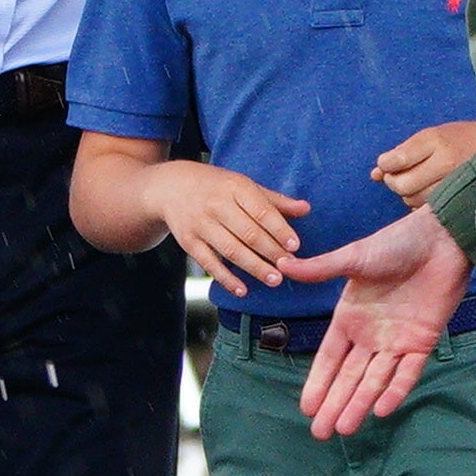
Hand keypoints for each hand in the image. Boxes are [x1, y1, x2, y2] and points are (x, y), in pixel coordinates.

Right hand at [150, 160, 308, 297]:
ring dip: (254, 267)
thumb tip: (306, 209)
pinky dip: (226, 278)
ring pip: (231, 250)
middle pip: (248, 232)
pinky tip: (242, 290)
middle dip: (271, 252)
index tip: (295, 245)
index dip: (279, 229)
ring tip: (274, 280)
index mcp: (235, 187)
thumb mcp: (243, 185)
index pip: (261, 210)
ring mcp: (201, 224)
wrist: (169, 187)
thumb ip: (274, 200)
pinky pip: (209, 263)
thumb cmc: (215, 187)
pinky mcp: (188, 241)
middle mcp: (216, 205)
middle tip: (290, 268)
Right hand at [282, 208, 472, 438]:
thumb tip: (282, 265)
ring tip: (344, 430)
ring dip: (359, 404)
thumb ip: (322, 269)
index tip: (306, 408)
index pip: (329, 358)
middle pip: (349, 377)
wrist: (440, 239)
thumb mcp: (354, 258)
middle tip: (320, 434)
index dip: (318, 383)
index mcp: (349, 317)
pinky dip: (396, 390)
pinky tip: (382, 410)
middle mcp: (370, 335)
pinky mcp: (424, 341)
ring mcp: (397, 340)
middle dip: (335, 404)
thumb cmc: (396, 243)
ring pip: (374, 380)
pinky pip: (408, 372)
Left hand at [369, 119, 475, 207]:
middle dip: (394, 182)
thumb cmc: (460, 140)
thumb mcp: (431, 136)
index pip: (397, 160)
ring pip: (413, 200)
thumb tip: (374, 173)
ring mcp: (455, 184)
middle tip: (400, 176)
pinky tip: (430, 193)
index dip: (385, 165)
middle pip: (403, 185)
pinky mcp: (461, 201)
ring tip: (419, 183)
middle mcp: (446, 163)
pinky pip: (427, 210)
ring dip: (408, 194)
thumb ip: (401, 153)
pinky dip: (422, 204)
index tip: (387, 164)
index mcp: (436, 141)